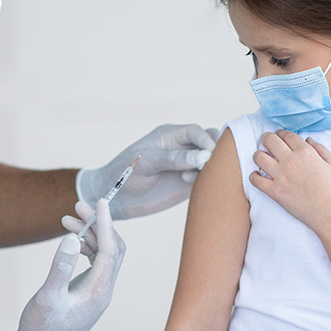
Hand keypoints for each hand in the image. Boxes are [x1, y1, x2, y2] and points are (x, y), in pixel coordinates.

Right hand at [0, 199, 124, 330]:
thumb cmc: (40, 329)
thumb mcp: (46, 297)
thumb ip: (60, 267)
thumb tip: (73, 237)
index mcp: (98, 290)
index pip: (110, 249)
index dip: (106, 223)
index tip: (98, 201)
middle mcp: (103, 290)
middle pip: (113, 248)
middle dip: (99, 224)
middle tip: (77, 207)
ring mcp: (97, 291)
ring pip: (104, 254)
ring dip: (90, 234)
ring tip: (66, 221)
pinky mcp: (88, 292)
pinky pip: (96, 262)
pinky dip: (86, 246)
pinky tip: (71, 240)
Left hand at [77, 124, 218, 219]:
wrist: (115, 199)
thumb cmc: (125, 174)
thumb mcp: (147, 163)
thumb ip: (174, 158)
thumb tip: (204, 157)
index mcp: (171, 135)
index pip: (196, 131)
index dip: (206, 139)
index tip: (209, 153)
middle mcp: (182, 148)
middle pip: (211, 142)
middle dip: (215, 152)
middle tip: (205, 166)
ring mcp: (187, 166)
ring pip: (213, 161)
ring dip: (211, 168)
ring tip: (189, 178)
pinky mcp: (189, 184)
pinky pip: (207, 179)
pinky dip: (208, 181)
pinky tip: (191, 185)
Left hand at [250, 130, 330, 232]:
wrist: (330, 213)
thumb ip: (320, 149)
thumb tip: (308, 140)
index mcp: (306, 152)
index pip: (286, 134)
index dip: (281, 133)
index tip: (279, 136)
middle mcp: (291, 161)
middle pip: (269, 140)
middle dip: (266, 139)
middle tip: (266, 143)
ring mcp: (281, 176)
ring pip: (258, 157)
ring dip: (258, 156)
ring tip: (262, 159)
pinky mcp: (275, 191)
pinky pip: (255, 180)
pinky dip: (254, 176)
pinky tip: (259, 176)